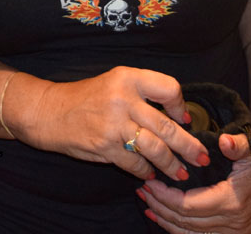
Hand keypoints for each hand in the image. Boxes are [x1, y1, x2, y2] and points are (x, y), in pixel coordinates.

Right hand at [20, 67, 208, 182]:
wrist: (49, 111)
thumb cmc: (85, 97)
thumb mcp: (114, 82)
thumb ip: (143, 93)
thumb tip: (177, 116)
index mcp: (128, 77)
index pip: (169, 88)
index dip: (180, 106)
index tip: (183, 119)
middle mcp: (123, 99)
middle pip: (168, 126)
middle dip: (189, 147)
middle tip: (201, 158)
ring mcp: (114, 124)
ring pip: (156, 149)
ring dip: (172, 165)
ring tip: (180, 173)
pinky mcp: (105, 146)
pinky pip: (135, 163)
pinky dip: (145, 171)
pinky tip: (149, 174)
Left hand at [138, 131, 250, 233]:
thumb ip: (239, 144)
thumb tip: (225, 141)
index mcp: (232, 202)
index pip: (188, 206)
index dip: (165, 196)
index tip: (149, 183)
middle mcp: (233, 223)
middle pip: (185, 222)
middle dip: (160, 207)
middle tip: (142, 191)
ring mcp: (235, 232)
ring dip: (166, 221)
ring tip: (147, 205)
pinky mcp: (235, 233)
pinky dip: (180, 230)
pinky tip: (165, 220)